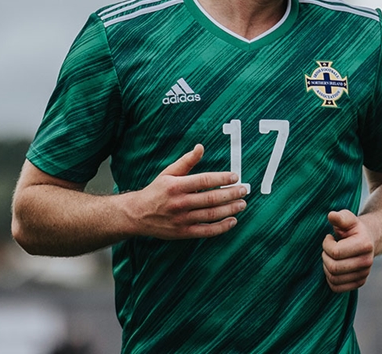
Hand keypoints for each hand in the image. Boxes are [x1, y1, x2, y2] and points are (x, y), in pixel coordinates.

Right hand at [128, 144, 247, 239]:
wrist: (137, 214)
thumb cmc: (156, 191)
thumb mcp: (168, 173)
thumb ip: (186, 161)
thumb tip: (200, 147)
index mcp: (176, 186)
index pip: (204, 180)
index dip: (221, 178)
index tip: (235, 176)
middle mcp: (179, 203)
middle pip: (211, 198)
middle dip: (230, 194)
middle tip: (244, 190)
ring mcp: (182, 219)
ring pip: (211, 215)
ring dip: (230, 210)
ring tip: (242, 204)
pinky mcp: (183, 232)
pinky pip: (206, 231)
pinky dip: (221, 227)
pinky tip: (232, 221)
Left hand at [321, 209, 374, 291]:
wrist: (367, 241)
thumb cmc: (354, 229)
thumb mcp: (348, 219)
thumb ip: (340, 217)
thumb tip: (331, 215)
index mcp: (364, 244)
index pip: (336, 252)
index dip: (326, 244)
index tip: (329, 237)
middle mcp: (367, 262)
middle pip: (334, 267)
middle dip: (325, 257)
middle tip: (328, 249)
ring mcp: (364, 274)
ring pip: (334, 279)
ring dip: (326, 267)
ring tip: (331, 257)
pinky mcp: (359, 282)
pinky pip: (337, 288)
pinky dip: (330, 279)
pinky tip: (332, 267)